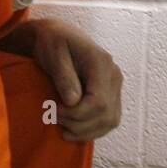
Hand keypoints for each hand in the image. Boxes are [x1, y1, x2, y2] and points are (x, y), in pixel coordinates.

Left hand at [13, 18, 123, 141]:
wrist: (56, 36)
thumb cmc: (51, 42)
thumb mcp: (53, 55)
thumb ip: (64, 77)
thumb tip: (73, 102)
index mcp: (101, 63)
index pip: (99, 102)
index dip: (77, 114)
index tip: (55, 110)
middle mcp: (114, 75)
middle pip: (106, 115)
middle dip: (79, 124)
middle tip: (55, 117)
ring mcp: (115, 86)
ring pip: (110, 121)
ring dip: (86, 131)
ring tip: (63, 127)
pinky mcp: (111, 94)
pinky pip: (109, 120)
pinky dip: (92, 130)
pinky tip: (73, 129)